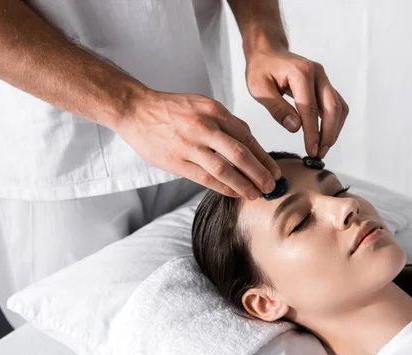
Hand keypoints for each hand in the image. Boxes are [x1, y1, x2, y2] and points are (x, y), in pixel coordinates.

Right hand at [114, 89, 281, 199]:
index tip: (275, 170)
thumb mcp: (202, 104)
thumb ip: (225, 121)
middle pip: (241, 154)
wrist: (136, 110)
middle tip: (272, 186)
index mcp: (214, 110)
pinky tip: (235, 193)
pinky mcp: (177, 161)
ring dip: (244, 184)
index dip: (264, 157)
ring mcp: (190, 145)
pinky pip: (206, 178)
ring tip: (256, 194)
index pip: (247, 137)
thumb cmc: (171, 109)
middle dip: (260, 173)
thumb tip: (249, 141)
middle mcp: (204, 126)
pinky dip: (224, 187)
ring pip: (225, 169)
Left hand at [245, 48, 348, 158]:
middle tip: (319, 154)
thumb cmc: (261, 69)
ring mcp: (324, 78)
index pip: (310, 108)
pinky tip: (324, 136)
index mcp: (301, 73)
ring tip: (322, 149)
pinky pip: (337, 105)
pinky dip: (334, 123)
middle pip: (333, 107)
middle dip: (328, 134)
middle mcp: (318, 73)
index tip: (311, 151)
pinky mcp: (326, 85)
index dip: (312, 133)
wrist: (268, 51)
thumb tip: (296, 128)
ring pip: (339, 107)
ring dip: (334, 130)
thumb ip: (277, 108)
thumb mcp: (259, 88)